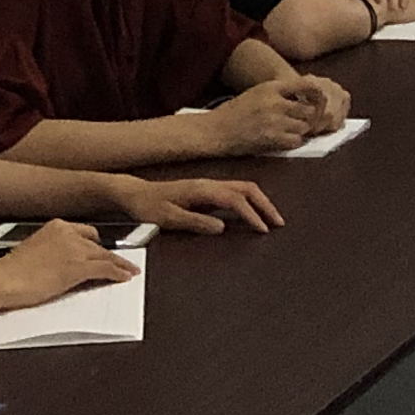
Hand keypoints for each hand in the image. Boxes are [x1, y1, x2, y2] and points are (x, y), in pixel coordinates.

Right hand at [0, 220, 138, 305]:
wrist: (4, 280)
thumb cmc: (11, 271)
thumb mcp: (35, 251)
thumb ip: (53, 250)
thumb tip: (63, 262)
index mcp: (56, 226)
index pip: (85, 233)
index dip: (96, 244)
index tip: (103, 250)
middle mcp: (68, 233)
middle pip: (97, 244)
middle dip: (110, 255)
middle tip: (122, 262)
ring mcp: (74, 249)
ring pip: (106, 255)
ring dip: (120, 264)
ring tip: (129, 270)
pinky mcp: (78, 267)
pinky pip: (105, 268)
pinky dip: (118, 273)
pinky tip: (124, 277)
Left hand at [114, 174, 283, 233]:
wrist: (135, 194)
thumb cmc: (149, 206)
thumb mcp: (169, 218)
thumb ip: (196, 222)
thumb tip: (221, 227)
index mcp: (202, 189)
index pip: (235, 200)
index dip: (252, 214)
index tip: (263, 229)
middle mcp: (208, 184)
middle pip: (247, 189)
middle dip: (266, 205)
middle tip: (279, 222)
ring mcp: (209, 186)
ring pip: (244, 188)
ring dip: (261, 202)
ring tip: (272, 218)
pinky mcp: (207, 191)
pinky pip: (236, 192)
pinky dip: (251, 201)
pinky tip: (254, 212)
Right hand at [207, 75, 344, 152]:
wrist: (215, 130)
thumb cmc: (234, 113)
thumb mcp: (257, 93)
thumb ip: (279, 94)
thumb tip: (305, 100)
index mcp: (272, 87)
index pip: (307, 85)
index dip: (318, 95)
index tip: (317, 102)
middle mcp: (276, 102)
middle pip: (310, 110)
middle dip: (310, 118)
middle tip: (306, 123)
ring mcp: (274, 120)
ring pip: (305, 126)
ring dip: (303, 131)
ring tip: (292, 132)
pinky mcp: (272, 138)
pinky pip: (297, 141)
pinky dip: (295, 142)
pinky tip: (285, 140)